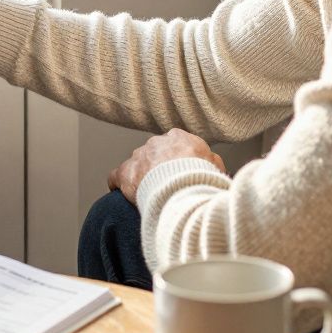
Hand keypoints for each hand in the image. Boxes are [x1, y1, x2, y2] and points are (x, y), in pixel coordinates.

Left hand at [107, 128, 224, 203]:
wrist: (183, 187)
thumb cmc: (201, 179)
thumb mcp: (215, 167)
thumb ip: (211, 162)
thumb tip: (212, 167)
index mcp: (178, 138)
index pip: (173, 145)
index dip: (175, 161)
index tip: (178, 173)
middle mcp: (155, 143)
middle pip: (154, 154)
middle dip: (157, 168)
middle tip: (165, 186)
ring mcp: (139, 157)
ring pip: (136, 164)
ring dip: (140, 176)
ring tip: (148, 194)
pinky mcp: (126, 172)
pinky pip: (116, 176)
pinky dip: (118, 184)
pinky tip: (121, 193)